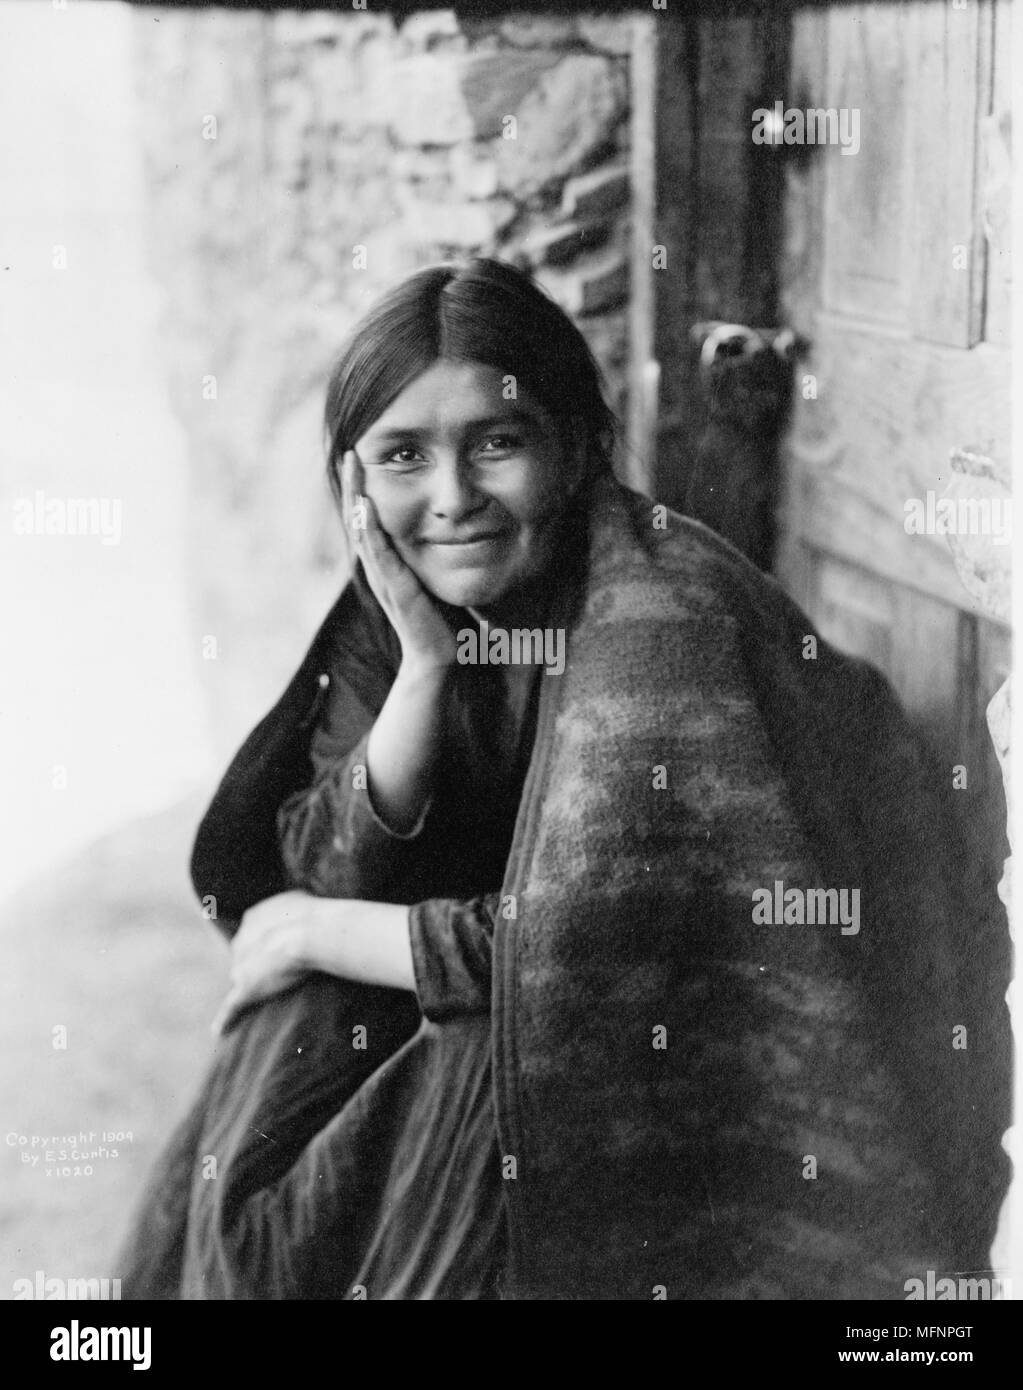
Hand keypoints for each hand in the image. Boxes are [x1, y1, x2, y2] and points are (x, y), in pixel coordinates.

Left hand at [211, 890, 320, 1035]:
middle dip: (256, 965)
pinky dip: (225, 1020)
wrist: (309, 932)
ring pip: (240, 979)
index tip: (279, 951)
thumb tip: (299, 906)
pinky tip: (219, 1032)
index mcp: (252, 918)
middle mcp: (241, 940)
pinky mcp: (246, 988)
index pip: (253, 935)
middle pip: (243, 958)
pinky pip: (231, 1007)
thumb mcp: (299, 900)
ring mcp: (241, 965)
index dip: (266, 945)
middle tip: (279, 973)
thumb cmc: (312, 916)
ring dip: (250, 987)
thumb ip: (291, 906)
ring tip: (266, 998)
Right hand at [341, 449, 457, 673]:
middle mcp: (380, 568)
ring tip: (353, 466)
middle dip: (354, 483)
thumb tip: (452, 533)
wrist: (439, 659)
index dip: (364, 488)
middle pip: (358, 518)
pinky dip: (371, 530)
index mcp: (388, 563)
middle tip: (351, 450)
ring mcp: (384, 578)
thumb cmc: (440, 621)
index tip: (363, 458)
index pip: (370, 519)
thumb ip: (431, 559)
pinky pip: (379, 555)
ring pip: (363, 530)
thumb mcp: (433, 579)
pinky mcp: (396, 589)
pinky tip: (366, 506)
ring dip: (356, 496)